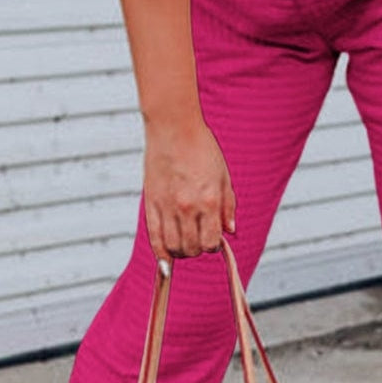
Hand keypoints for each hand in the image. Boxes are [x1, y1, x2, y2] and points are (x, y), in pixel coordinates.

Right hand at [143, 115, 236, 266]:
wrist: (174, 128)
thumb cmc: (201, 148)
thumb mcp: (224, 176)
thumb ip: (228, 205)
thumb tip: (230, 231)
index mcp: (209, 201)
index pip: (212, 241)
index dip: (214, 246)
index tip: (214, 239)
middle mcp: (188, 207)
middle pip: (192, 248)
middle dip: (198, 249)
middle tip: (199, 240)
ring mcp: (167, 206)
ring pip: (173, 246)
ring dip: (180, 251)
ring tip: (184, 244)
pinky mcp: (151, 202)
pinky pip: (154, 236)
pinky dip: (160, 250)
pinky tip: (165, 254)